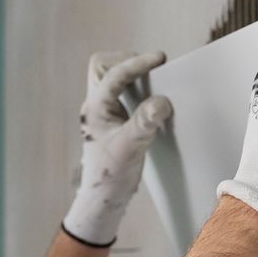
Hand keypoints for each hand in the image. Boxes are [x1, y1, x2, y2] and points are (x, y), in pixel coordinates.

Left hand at [62, 50, 173, 246]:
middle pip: (101, 66)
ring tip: (152, 79)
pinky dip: (135, 87)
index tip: (159, 58)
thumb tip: (162, 101)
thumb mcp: (130, 148)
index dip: (137, 64)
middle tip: (151, 67)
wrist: (103, 197)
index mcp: (95, 109)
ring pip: (109, 77)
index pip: (114, 76)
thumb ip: (144, 123)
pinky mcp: (112, 119)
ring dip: (130, 73)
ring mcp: (103, 111)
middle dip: (126, 61)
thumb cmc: (111, 175)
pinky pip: (120, 91)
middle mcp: (95, 106)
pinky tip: (150, 98)